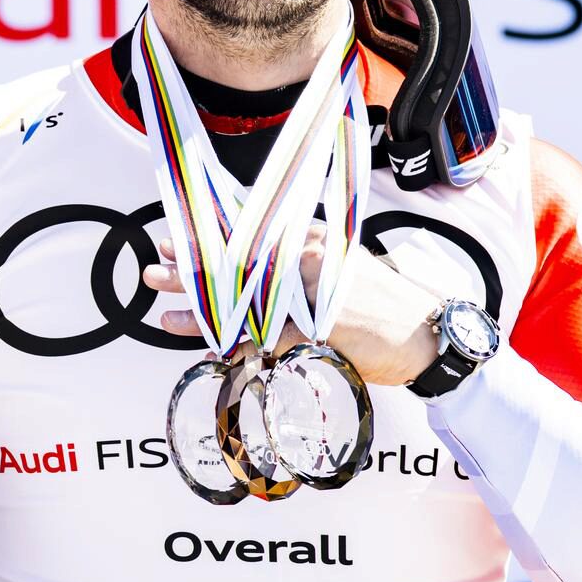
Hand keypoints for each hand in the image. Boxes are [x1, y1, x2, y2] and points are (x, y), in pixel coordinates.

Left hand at [142, 226, 445, 386]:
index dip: (207, 237)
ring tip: (163, 311)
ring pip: (240, 298)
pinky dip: (232, 344)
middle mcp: (306, 257)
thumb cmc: (383, 305)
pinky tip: (206, 350)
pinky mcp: (314, 326)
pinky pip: (262, 337)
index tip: (176, 238)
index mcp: (311, 238)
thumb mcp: (340, 269)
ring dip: (198, 307)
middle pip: (236, 260)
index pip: (248, 232)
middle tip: (155, 266)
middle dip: (191, 266)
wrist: (426, 334)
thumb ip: (301, 263)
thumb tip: (257, 268)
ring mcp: (308, 291)